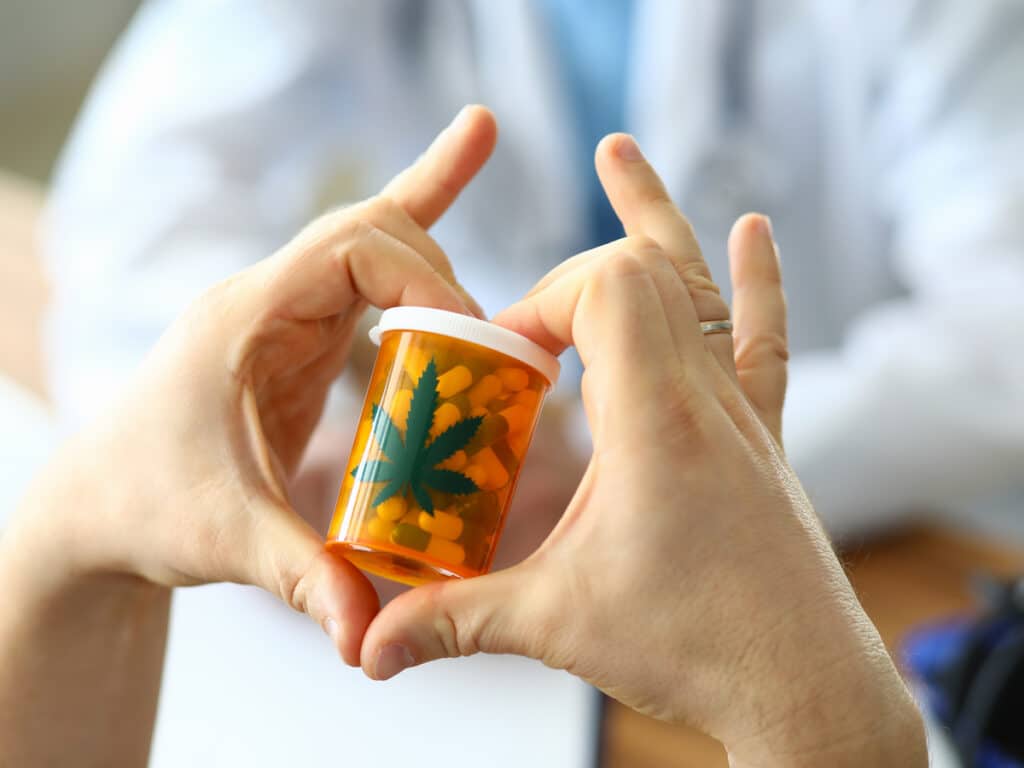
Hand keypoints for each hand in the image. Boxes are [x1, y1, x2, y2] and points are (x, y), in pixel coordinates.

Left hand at [4, 105, 496, 663]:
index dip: (422, 277)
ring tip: (483, 143)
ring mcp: (285, 312)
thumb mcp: (222, 538)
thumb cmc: (143, 504)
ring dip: (429, 215)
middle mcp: (268, 298)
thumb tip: (364, 633)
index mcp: (245, 319)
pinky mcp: (304, 336)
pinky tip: (459, 157)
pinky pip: (369, 273)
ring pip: (371, 240)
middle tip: (495, 333)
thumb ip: (298, 577)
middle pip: (368, 232)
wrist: (99, 502)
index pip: (346, 251)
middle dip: (438, 267)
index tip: (472, 339)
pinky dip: (416, 218)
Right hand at [358, 136, 923, 765]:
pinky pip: (764, 337)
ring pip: (704, 283)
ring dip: (657, 218)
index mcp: (655, 420)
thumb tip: (366, 646)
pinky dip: (754, 280)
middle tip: (543, 210)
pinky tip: (754, 231)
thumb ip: (453, 621)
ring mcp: (742, 411)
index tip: (503, 360)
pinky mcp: (762, 436)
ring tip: (620, 154)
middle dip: (576, 249)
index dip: (540, 302)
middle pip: (649, 265)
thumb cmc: (693, 647)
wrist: (805, 685)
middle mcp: (706, 397)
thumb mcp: (556, 623)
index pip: (606, 288)